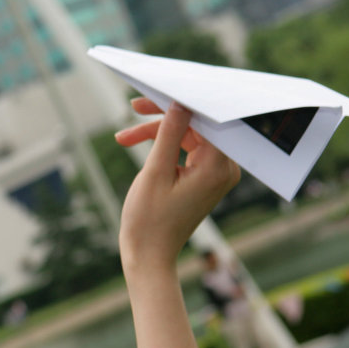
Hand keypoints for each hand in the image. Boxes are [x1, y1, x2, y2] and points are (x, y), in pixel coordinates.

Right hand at [115, 99, 240, 270]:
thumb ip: (168, 134)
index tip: (157, 91)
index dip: (181, 101)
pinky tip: (138, 145)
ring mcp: (216, 173)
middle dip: (163, 118)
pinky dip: (165, 147)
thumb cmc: (149, 222)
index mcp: (218, 167)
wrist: (149, 256)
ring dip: (158, 133)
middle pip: (198, 125)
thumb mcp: (155, 173)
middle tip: (133, 106)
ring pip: (189, 136)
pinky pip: (187, 149)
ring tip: (124, 138)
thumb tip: (179, 103)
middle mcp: (225, 168)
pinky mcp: (205, 177)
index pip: (206, 119)